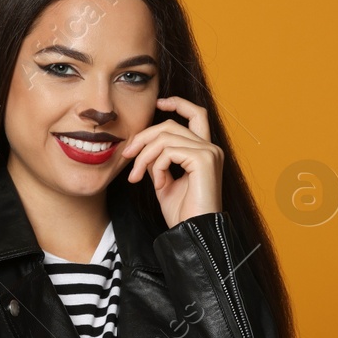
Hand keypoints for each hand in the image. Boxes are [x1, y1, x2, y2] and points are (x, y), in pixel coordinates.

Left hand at [123, 95, 222, 228]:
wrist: (193, 234)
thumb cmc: (182, 215)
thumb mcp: (165, 183)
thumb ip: (158, 162)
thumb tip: (144, 149)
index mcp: (205, 152)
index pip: (196, 115)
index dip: (178, 104)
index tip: (159, 103)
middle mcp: (210, 149)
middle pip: (171, 125)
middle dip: (144, 137)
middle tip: (127, 155)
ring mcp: (209, 153)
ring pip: (165, 138)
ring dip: (144, 157)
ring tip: (137, 177)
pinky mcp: (203, 160)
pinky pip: (168, 151)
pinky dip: (156, 166)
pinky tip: (158, 183)